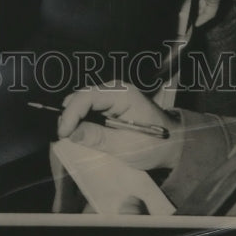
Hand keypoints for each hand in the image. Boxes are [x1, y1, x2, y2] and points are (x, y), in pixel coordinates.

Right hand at [57, 82, 181, 171]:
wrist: (173, 146)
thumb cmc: (153, 145)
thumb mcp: (125, 146)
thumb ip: (98, 137)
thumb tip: (71, 133)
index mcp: (121, 94)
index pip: (87, 96)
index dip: (71, 113)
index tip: (63, 133)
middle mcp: (114, 90)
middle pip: (82, 97)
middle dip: (70, 115)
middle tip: (63, 137)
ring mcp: (112, 96)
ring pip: (83, 102)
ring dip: (75, 119)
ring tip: (69, 136)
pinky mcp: (110, 105)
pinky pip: (89, 109)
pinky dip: (82, 120)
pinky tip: (79, 133)